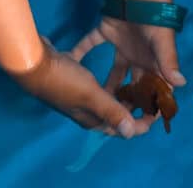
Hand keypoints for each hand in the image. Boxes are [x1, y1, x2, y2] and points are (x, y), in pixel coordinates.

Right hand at [11, 38, 151, 137]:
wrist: (32, 62)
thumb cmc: (63, 80)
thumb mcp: (90, 94)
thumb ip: (112, 111)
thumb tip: (132, 132)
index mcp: (92, 118)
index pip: (122, 128)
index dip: (142, 122)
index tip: (160, 109)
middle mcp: (87, 109)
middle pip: (117, 111)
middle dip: (136, 103)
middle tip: (155, 88)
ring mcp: (79, 93)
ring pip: (108, 94)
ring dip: (123, 88)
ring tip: (140, 75)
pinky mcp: (74, 77)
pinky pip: (96, 79)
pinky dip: (107, 74)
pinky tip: (116, 59)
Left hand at [70, 0, 184, 124]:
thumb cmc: (154, 14)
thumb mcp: (162, 40)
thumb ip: (168, 61)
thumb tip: (180, 85)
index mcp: (152, 62)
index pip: (152, 91)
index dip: (147, 108)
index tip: (136, 125)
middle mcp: (137, 57)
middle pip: (131, 85)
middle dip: (124, 102)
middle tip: (110, 119)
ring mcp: (121, 44)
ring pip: (113, 72)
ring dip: (104, 85)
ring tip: (93, 102)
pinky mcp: (106, 30)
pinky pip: (90, 43)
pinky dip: (80, 50)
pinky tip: (70, 60)